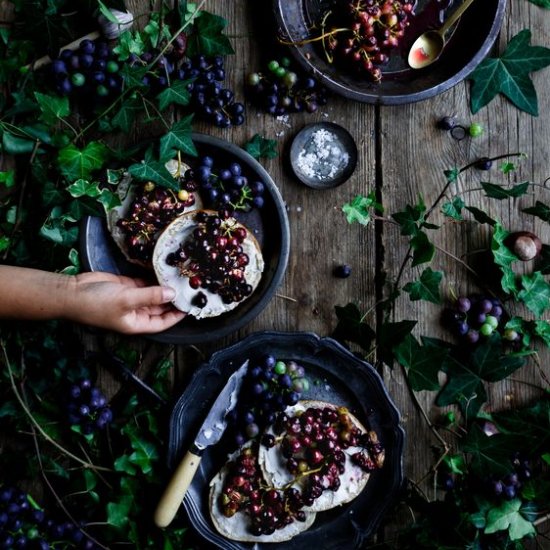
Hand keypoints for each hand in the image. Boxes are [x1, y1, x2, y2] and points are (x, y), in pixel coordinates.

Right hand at [67, 272, 184, 333]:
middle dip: (173, 300)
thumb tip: (172, 294)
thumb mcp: (127, 300)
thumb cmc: (97, 303)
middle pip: (161, 308)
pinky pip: (145, 283)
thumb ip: (151, 296)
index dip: (176, 316)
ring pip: (154, 294)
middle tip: (189, 289)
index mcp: (137, 323)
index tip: (189, 306)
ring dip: (165, 288)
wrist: (73, 291)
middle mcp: (137, 312)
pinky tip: (165, 272)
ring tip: (181, 279)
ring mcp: (133, 299)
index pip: (163, 323)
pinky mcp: (128, 286)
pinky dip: (154, 278)